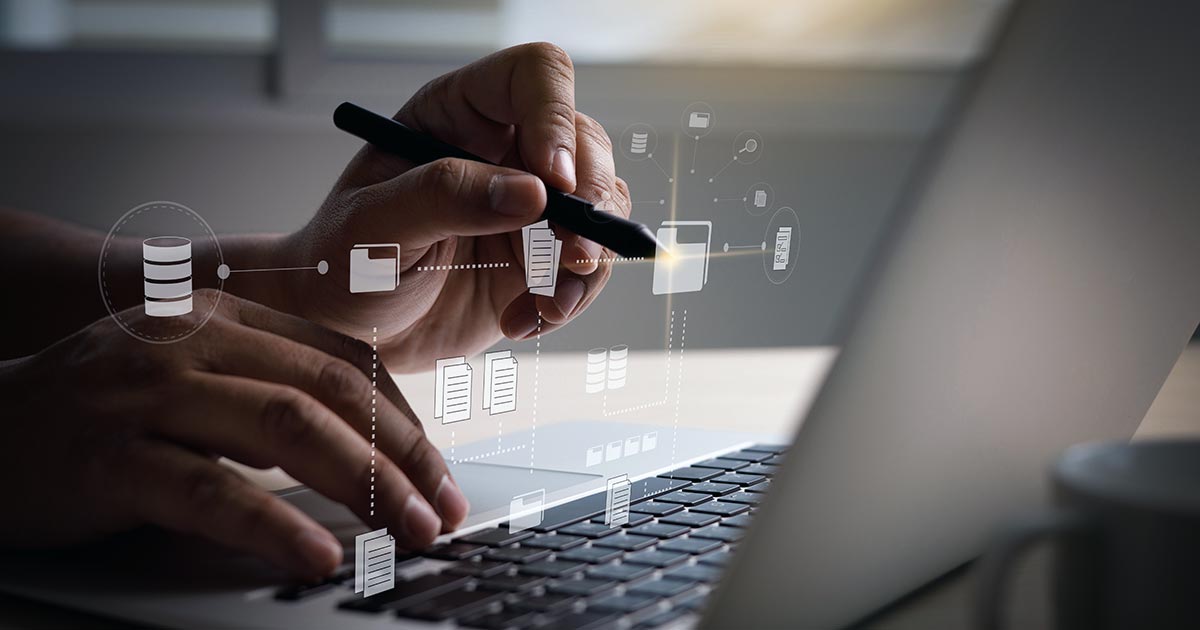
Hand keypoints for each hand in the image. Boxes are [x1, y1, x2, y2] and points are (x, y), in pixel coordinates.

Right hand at [0, 290, 468, 577]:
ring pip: (287, 426)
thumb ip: (270, 396)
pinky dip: (273, 525)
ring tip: (406, 533)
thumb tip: (368, 452)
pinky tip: (316, 556)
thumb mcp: (196, 384)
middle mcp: (193, 339)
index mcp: (225, 317)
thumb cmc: (98, 415)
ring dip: (364, 485)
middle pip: (332, 391)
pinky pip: (210, 488)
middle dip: (403, 458)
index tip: (441, 477)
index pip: (346, 362)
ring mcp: (148, 390)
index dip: (406, 424)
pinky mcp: (107, 453)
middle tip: (443, 513)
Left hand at [281, 43, 631, 371]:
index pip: (533, 77)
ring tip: (545, 305)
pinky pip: (590, 265)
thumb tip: (531, 193)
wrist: (347, 333)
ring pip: (602, 204)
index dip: (555, 118)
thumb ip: (445, 197)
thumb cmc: (342, 264)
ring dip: (587, 260)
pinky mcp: (544, 257)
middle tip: (570, 254)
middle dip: (589, 200)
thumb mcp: (374, 225)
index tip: (552, 182)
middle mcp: (504, 150)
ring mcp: (530, 205)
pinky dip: (571, 298)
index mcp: (458, 115)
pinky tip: (522, 321)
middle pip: (584, 142)